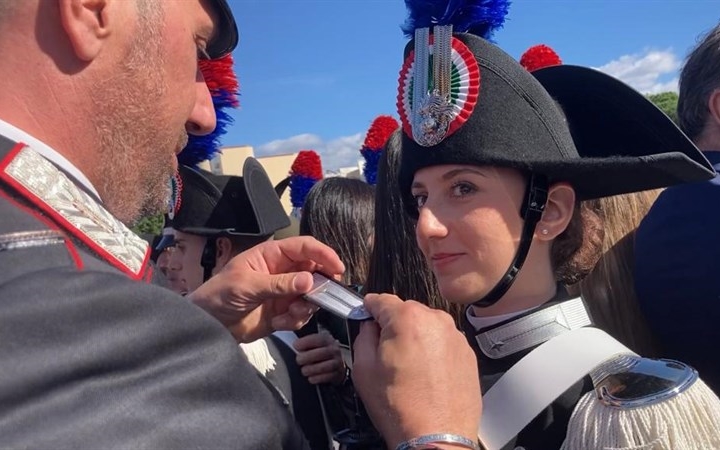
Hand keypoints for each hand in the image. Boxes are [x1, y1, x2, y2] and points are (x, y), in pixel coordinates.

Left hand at [188, 237, 343, 342]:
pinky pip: (303, 314)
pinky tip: (277, 323)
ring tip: (288, 315)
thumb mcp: (247, 285)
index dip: (323, 254)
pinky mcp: (284, 312)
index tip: (337, 267)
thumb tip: (309, 281)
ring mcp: (285, 292)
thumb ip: (279, 284)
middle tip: (320, 297)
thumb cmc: (220, 295)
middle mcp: (283, 271)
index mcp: (272, 255)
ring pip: (312, 295)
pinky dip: (294, 320)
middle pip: (314, 271)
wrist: (209, 325)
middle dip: (319, 285)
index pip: (304, 247)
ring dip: (305, 307)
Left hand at [294, 331, 345, 384]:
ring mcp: (337, 362)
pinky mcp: (337, 374)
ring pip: (324, 366)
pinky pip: (327, 377)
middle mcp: (334, 350)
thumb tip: (293, 345)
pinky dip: (316, 378)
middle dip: (307, 357)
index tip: (295, 346)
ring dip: (311, 369)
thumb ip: (305, 343)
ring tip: (304, 370)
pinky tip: (310, 377)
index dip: (305, 342)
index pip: (318, 339)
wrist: (337, 363)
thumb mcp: (315, 343)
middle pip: (321, 353)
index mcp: (327, 340)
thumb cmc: (320, 352)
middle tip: (299, 360)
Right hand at [352, 294, 480, 448]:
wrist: (436, 437)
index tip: (366, 314)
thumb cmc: (401, 408)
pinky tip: (426, 375)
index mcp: (407, 318)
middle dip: (394, 326)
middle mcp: (435, 320)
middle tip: (386, 352)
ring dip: (415, 339)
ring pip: (426, 327)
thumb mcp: (364, 369)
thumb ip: (363, 336)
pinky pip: (443, 343)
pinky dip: (433, 352)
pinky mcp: (467, 353)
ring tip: (408, 369)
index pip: (381, 300)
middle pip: (406, 311)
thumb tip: (369, 326)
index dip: (369, 308)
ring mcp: (455, 336)